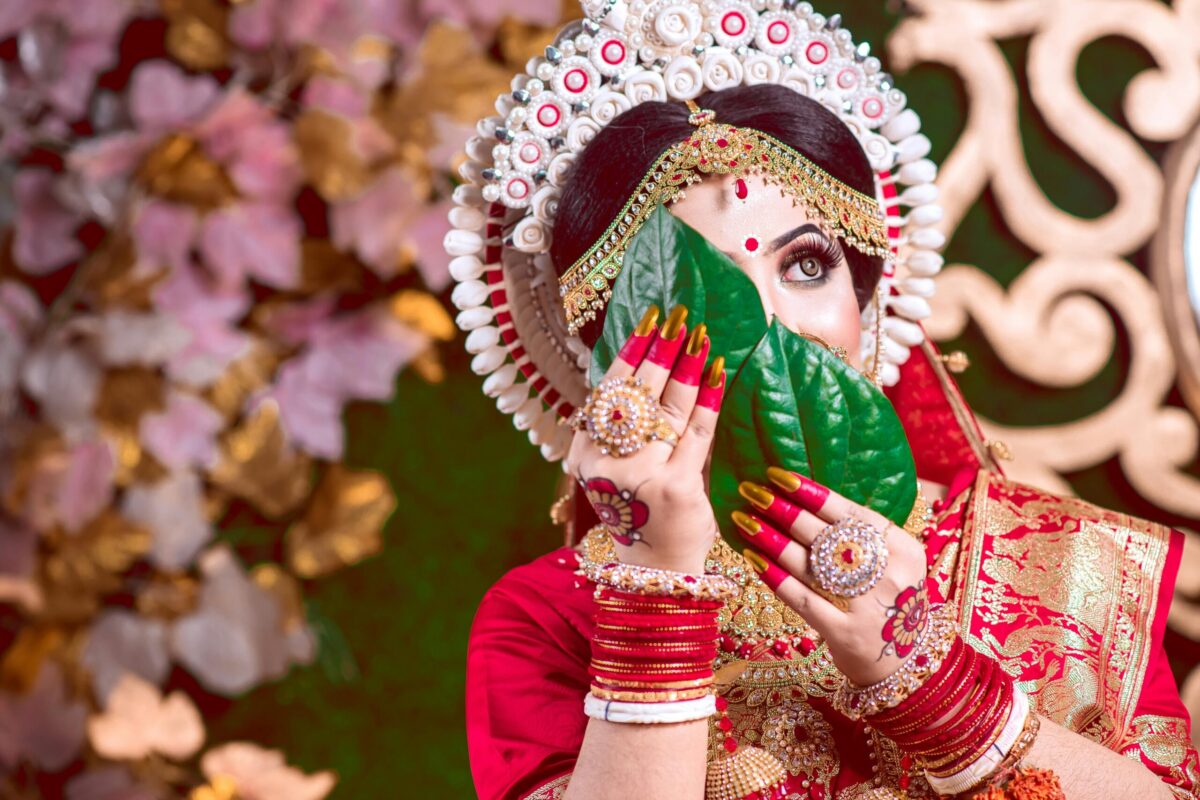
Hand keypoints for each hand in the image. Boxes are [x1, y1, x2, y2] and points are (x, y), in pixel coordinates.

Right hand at [564, 304, 726, 573]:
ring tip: (701, 338)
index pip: (609, 390)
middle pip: (639, 394)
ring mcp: (640, 475)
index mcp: (585, 453)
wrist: (656, 566)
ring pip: (669, 410)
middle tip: (680, 319)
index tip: (650, 321)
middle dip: (662, 351)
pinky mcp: (675, 487)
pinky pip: (696, 435)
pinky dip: (709, 402)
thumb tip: (645, 364)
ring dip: (688, 368)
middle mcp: (606, 462)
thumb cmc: (638, 510)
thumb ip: (624, 427)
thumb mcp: (615, 468)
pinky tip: (718, 374)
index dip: (631, 352)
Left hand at [730, 468, 928, 685]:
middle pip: (824, 535)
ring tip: (743, 520)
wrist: (908, 664)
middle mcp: (888, 575)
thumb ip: (863, 536)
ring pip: (809, 564)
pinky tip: (753, 559)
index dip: (811, 492)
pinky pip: (803, 600)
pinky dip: (775, 577)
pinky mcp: (846, 634)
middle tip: (751, 491)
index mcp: (903, 548)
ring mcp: (868, 606)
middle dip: (782, 509)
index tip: (778, 475)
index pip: (850, 512)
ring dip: (771, 539)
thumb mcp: (894, 563)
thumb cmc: (891, 602)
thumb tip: (808, 497)